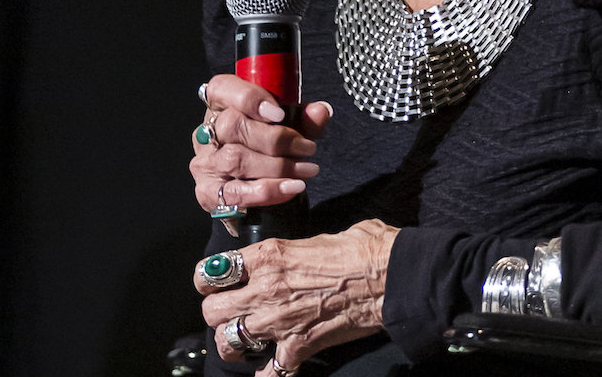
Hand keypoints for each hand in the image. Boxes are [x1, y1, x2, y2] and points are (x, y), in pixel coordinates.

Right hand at [192, 74, 331, 211]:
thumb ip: (304, 120)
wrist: (250, 199)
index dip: (248, 97)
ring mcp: (206, 164)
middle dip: (276, 138)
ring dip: (278, 165)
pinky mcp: (208, 194)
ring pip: (237, 158)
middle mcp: (206, 133)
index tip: (279, 112)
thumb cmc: (265, 155)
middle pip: (233, 125)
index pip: (221, 89)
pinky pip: (236, 192)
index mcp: (221, 108)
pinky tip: (291, 187)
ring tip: (306, 169)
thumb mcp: (287, 132)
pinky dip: (268, 190)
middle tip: (306, 148)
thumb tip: (321, 111)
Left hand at [197, 219, 399, 375]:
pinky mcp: (299, 347)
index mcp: (269, 256)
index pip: (214, 270)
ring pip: (228, 341)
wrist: (393, 277)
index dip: (208, 278)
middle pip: (212, 310)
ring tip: (240, 340)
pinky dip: (267, 374)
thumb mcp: (319, 238)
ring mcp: (280, 322)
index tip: (213, 281)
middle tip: (227, 311)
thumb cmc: (365, 250)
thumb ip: (295, 250)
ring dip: (232, 342)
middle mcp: (265, 289)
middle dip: (216, 312)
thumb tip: (296, 253)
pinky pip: (269, 373)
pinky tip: (269, 369)